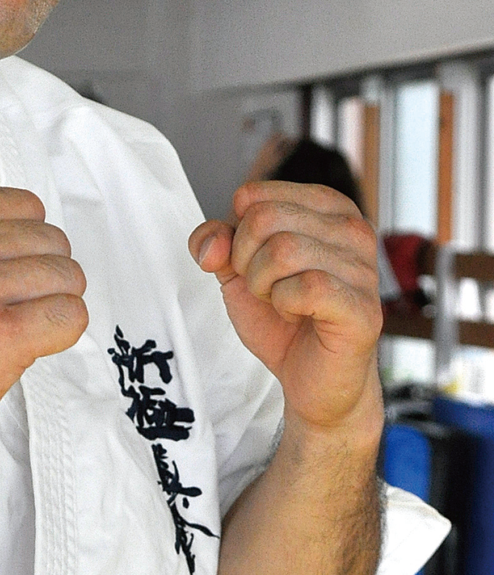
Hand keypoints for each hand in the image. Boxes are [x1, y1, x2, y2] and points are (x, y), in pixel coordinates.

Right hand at [0, 187, 87, 488]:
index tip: (2, 277)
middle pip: (51, 240)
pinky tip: (26, 349)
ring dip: (53, 307)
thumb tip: (31, 240)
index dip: (24, 247)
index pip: (25, 205)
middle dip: (43, 278)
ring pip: (68, 277)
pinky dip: (60, 335)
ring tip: (13, 333)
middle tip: (9, 312)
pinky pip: (70, 315)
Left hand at [189, 180, 382, 435]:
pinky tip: (300, 316)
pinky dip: (285, 305)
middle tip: (268, 289)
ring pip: (282, 251)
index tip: (257, 263)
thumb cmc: (283, 319)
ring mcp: (363, 267)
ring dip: (264, 287)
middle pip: (264, 219)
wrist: (311, 378)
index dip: (237, 236)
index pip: (255, 196)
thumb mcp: (237, 270)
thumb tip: (212, 243)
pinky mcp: (363, 307)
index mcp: (326, 208)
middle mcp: (352, 228)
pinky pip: (303, 287)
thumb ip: (217, 242)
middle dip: (246, 262)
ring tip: (284, 303)